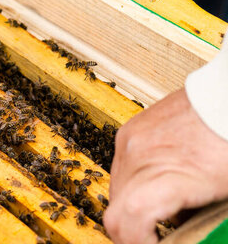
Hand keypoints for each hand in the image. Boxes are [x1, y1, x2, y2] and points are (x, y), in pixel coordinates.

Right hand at [104, 88, 227, 242]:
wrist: (225, 102)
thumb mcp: (222, 195)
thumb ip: (196, 222)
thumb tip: (180, 237)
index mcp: (168, 176)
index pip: (127, 224)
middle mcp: (140, 158)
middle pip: (115, 213)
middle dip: (133, 234)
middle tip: (155, 240)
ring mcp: (130, 142)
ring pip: (115, 192)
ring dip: (131, 209)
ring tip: (161, 214)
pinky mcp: (128, 132)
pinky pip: (120, 169)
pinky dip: (134, 185)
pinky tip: (158, 186)